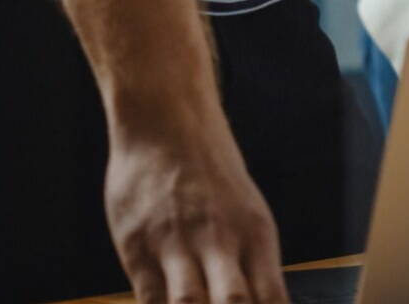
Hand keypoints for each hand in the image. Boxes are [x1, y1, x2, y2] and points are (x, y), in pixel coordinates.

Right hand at [105, 107, 288, 303]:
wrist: (167, 123)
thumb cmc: (211, 173)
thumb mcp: (247, 212)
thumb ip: (251, 262)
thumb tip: (263, 303)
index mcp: (257, 234)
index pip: (272, 298)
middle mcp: (221, 240)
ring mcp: (176, 243)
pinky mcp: (137, 244)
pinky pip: (147, 297)